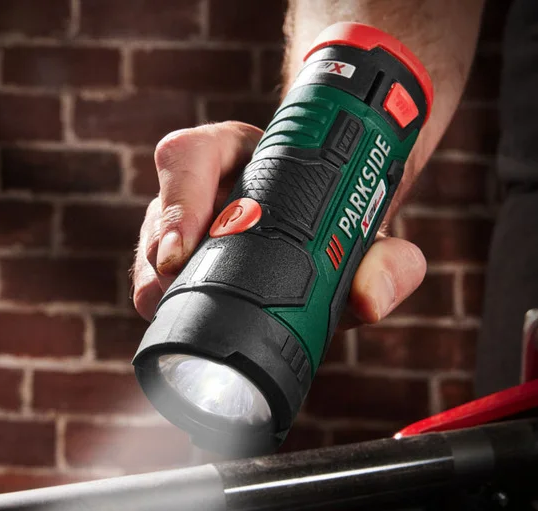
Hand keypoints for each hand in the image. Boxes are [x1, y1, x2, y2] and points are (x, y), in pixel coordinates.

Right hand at [131, 121, 425, 326]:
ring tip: (183, 317)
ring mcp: (185, 229)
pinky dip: (169, 310)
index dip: (178, 202)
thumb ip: (388, 260)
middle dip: (158, 263)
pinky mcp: (181, 267)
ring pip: (149, 257)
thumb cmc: (341, 215)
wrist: (334, 224)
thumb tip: (367, 300)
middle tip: (177, 295)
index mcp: (239, 156)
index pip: (188, 157)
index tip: (181, 252)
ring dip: (160, 291)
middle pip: (157, 217)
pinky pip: (156, 288)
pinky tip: (188, 326)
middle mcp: (203, 190)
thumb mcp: (367, 230)